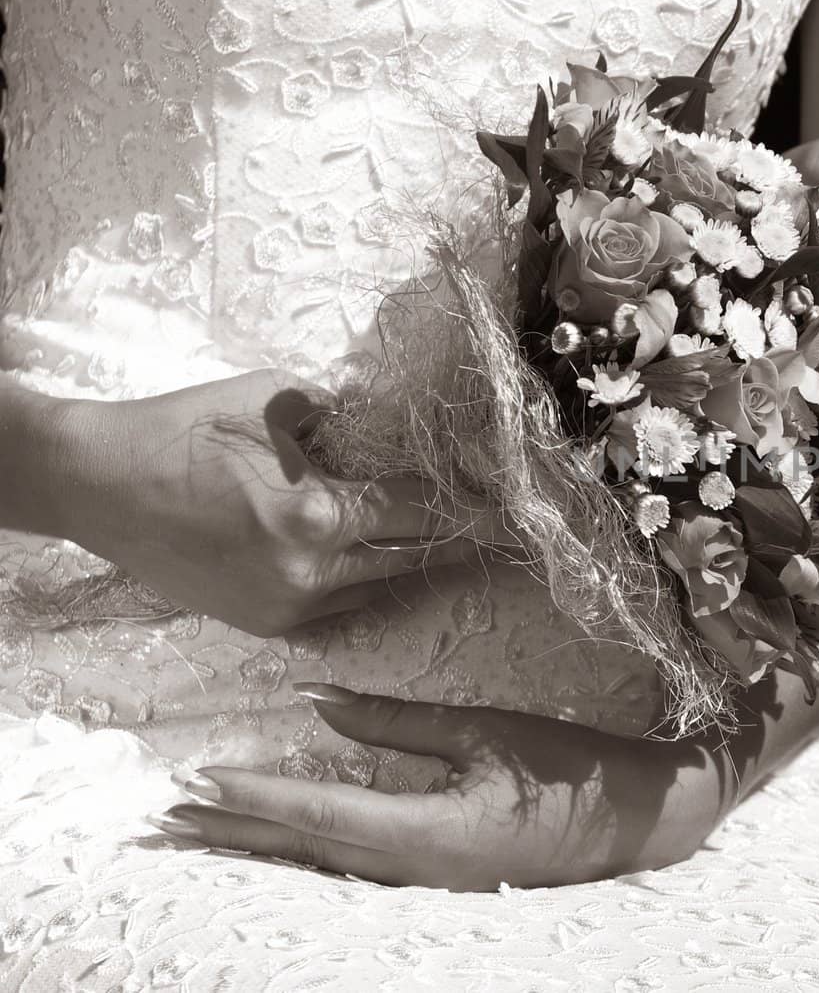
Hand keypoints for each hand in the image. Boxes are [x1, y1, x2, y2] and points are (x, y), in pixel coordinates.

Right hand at [49, 371, 507, 635]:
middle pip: (412, 557)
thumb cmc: (183, 430)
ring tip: (456, 539)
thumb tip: (402, 426)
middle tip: (504, 528)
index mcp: (318, 514)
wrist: (97, 485)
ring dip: (413, 561)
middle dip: (460, 541)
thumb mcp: (275, 402)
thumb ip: (347, 417)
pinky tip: (383, 556)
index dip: (470, 505)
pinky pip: (340, 603)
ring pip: (379, 586)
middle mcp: (310, 572)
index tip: (512, 505)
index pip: (419, 511)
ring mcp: (287, 606)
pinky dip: (365, 579)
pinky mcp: (265, 624)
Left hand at [152, 683, 730, 889]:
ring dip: (264, 842)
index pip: (321, 816)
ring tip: (208, 825)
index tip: (200, 777)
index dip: (257, 795)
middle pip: (308, 851)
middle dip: (237, 830)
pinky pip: (356, 867)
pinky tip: (284, 838)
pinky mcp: (441, 879)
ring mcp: (430, 884)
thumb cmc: (568, 766)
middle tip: (170, 814)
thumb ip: (397, 722)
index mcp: (431, 834)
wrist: (635, 816)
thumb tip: (319, 701)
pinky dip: (309, 848)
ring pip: (326, 865)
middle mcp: (419, 872)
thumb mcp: (483, 730)